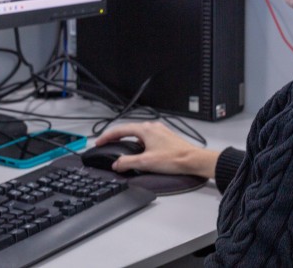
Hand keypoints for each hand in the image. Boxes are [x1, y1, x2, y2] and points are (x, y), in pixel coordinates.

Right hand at [94, 122, 218, 177]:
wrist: (193, 160)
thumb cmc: (174, 158)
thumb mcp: (146, 162)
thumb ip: (127, 163)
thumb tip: (116, 164)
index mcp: (145, 130)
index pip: (120, 130)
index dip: (107, 137)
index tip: (99, 142)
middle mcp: (152, 127)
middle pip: (129, 130)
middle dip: (116, 137)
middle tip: (107, 144)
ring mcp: (160, 132)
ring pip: (138, 134)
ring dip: (128, 140)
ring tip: (121, 148)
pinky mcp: (165, 138)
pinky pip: (147, 138)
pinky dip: (139, 143)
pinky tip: (140, 152)